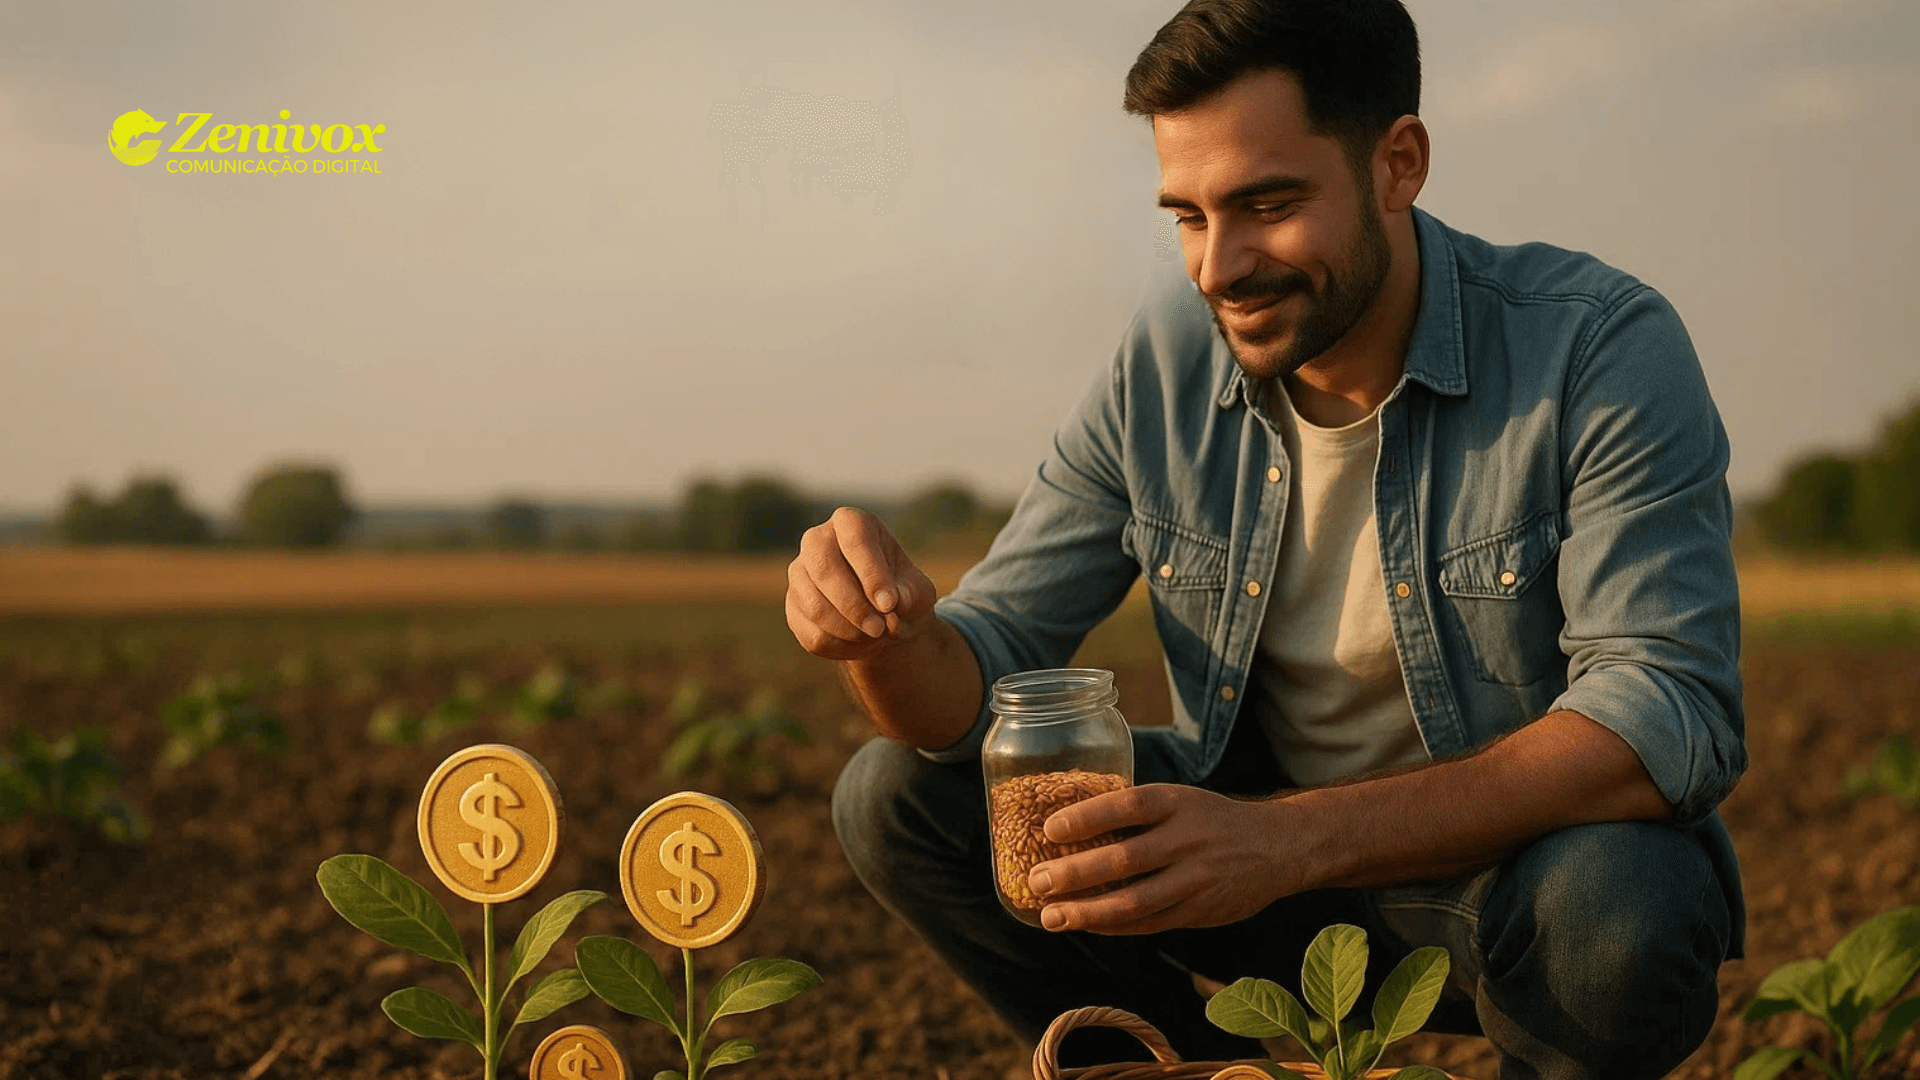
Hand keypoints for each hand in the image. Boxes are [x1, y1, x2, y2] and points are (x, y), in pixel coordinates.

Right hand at [786, 506, 937, 660]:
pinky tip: (862, 644)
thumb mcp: (918, 591)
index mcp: (851, 523)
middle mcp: (817, 540)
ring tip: (877, 637)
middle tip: (880, 629)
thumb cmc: (902, 592)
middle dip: (854, 605)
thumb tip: (895, 605)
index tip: (889, 604)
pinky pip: (812, 632)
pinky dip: (841, 646)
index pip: (855, 539)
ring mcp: (799, 573)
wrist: (884, 616)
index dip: (871, 574)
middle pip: (824, 569)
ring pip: (814, 605)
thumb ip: (911, 595)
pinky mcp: (793, 606)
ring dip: (848, 629)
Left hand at [1027, 784, 1307, 934]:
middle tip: (1037, 880)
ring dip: (1087, 912)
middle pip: (1123, 859)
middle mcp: (1186, 839)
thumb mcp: (1182, 799)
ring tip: (1051, 916)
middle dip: (1074, 873)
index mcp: (1177, 802)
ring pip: (1133, 901)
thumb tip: (1071, 825)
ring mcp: (1195, 879)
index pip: (1126, 806)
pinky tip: (1087, 925)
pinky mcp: (1199, 910)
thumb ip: (1138, 814)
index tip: (1050, 828)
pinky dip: (1113, 927)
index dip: (1086, 817)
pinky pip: (1148, 923)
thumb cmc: (1213, 820)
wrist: (1279, 847)